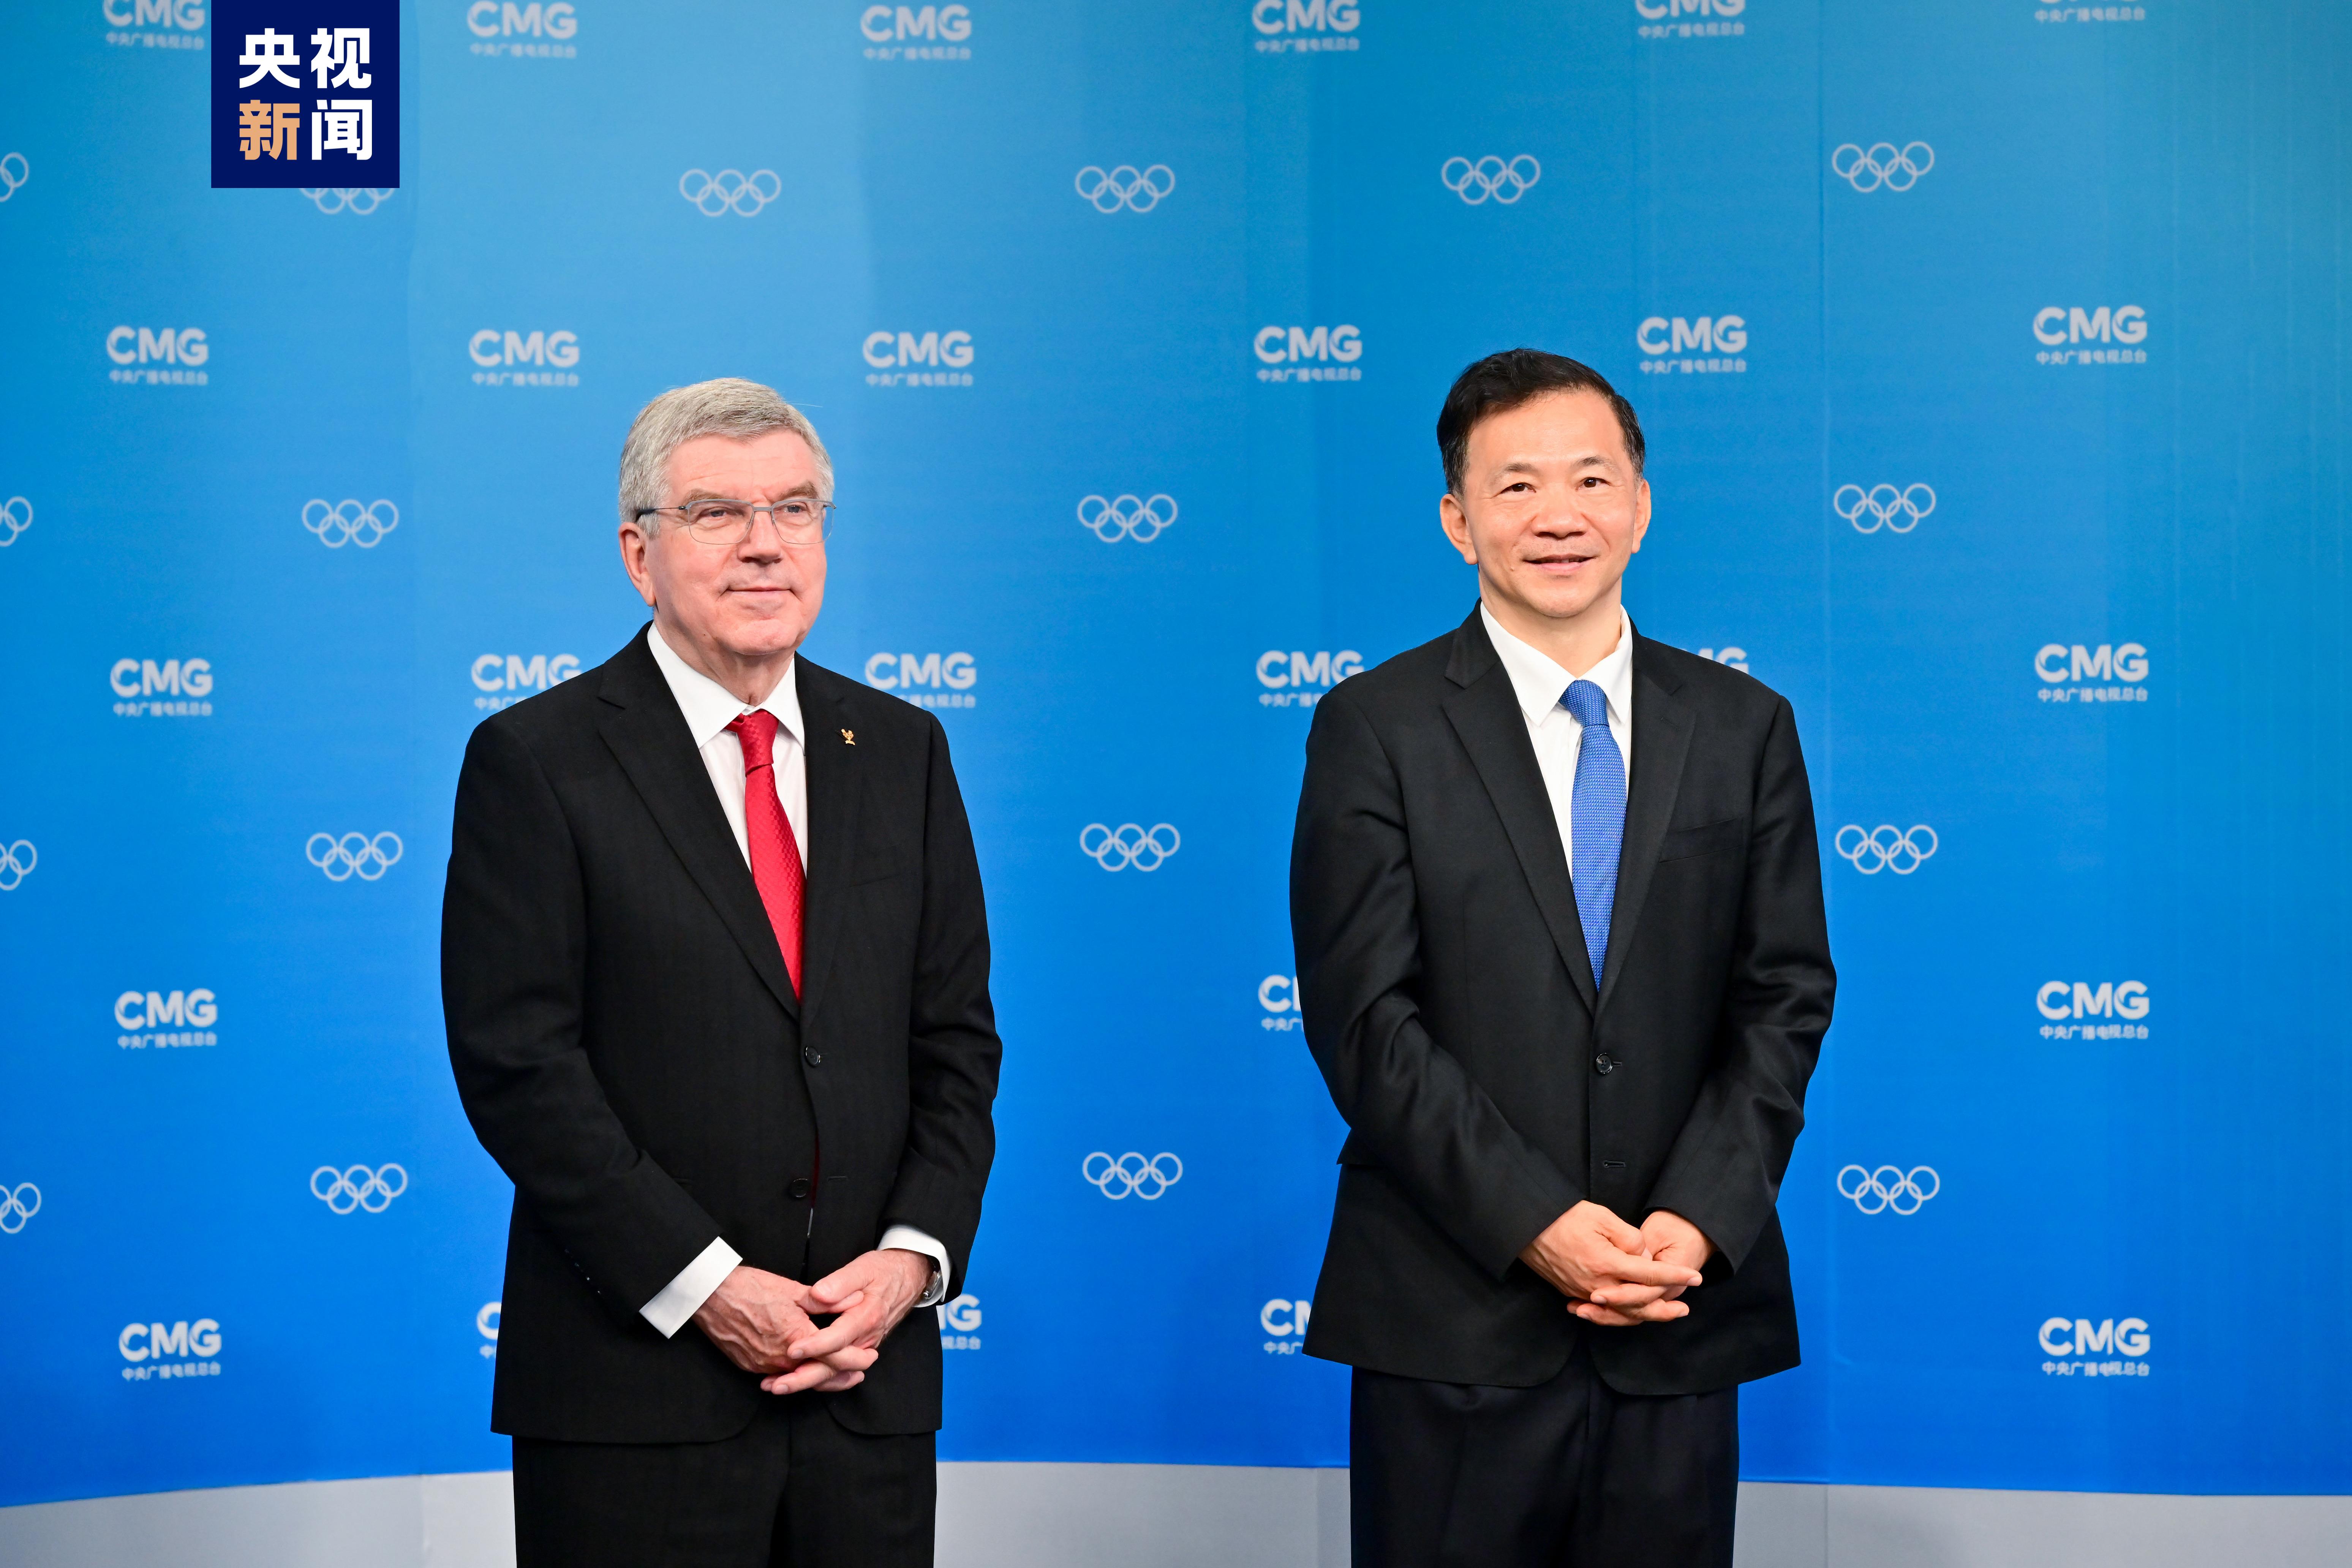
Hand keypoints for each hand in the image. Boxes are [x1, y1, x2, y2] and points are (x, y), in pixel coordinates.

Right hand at [692, 1265, 872, 1395]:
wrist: (711, 1296)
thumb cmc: (751, 1288)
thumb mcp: (793, 1290)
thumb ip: (827, 1301)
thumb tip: (856, 1299)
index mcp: (796, 1337)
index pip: (835, 1357)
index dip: (856, 1359)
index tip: (870, 1356)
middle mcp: (781, 1358)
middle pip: (819, 1375)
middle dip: (842, 1376)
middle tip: (860, 1373)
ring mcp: (764, 1365)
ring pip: (799, 1379)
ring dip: (819, 1377)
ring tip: (839, 1375)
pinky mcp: (751, 1366)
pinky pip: (779, 1375)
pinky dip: (795, 1375)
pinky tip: (804, 1369)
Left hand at [771, 1248, 934, 1395]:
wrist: (907, 1278)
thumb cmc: (883, 1271)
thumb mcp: (863, 1268)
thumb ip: (840, 1283)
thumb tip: (818, 1295)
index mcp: (866, 1317)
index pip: (838, 1338)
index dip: (814, 1346)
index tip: (791, 1349)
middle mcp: (866, 1339)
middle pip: (835, 1365)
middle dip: (804, 1377)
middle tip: (776, 1384)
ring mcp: (863, 1347)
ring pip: (835, 1372)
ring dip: (807, 1381)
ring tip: (778, 1385)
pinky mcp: (859, 1350)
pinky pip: (839, 1370)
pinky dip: (818, 1379)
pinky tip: (797, 1380)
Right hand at [1518, 1200, 1703, 1327]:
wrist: (1525, 1227)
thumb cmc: (1563, 1217)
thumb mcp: (1600, 1216)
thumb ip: (1628, 1237)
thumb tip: (1643, 1255)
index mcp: (1605, 1263)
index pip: (1649, 1274)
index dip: (1675, 1276)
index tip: (1697, 1278)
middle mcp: (1596, 1284)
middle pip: (1637, 1304)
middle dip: (1664, 1308)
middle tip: (1685, 1308)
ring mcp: (1582, 1292)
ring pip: (1620, 1312)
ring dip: (1645, 1313)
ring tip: (1665, 1312)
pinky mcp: (1572, 1292)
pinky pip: (1602, 1310)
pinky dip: (1620, 1313)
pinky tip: (1632, 1310)